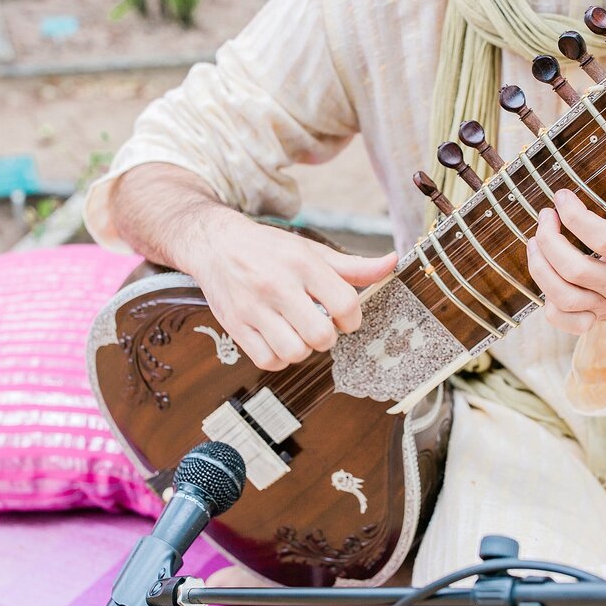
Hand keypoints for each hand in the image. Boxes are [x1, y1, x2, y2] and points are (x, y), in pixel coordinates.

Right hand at [185, 212, 395, 370]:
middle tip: (320, 326)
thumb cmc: (267, 249)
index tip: (345, 318)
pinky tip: (278, 340)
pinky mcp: (235, 325)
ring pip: (294, 351)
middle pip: (321, 335)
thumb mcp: (310, 250)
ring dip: (302, 348)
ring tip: (297, 332)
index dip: (352, 319)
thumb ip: (352, 265)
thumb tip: (392, 263)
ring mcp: (253, 308)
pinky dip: (279, 358)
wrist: (214, 244)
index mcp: (301, 263)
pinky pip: (268, 360)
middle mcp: (277, 285)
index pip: (345, 303)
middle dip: (327, 337)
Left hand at [526, 188, 605, 334]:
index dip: (576, 217)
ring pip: (563, 298)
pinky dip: (548, 302)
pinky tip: (547, 276)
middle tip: (546, 216)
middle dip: (550, 239)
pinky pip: (566, 321)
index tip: (562, 197)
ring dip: (540, 267)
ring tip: (534, 242)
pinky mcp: (597, 318)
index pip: (605, 239)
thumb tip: (591, 178)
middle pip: (575, 270)